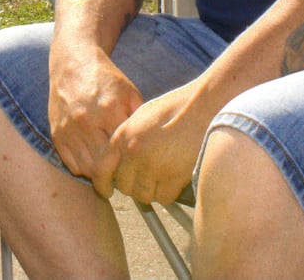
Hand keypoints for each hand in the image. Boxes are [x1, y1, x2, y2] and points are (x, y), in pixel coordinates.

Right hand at [47, 45, 143, 197]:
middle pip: (104, 166)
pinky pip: (71, 164)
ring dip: (100, 174)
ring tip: (110, 170)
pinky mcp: (57, 134)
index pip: (123, 153)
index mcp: (109, 111)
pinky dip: (83, 167)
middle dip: (116, 175)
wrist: (73, 64)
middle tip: (124, 177)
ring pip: (87, 169)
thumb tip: (150, 147)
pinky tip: (94, 160)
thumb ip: (139, 120)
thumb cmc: (106, 80)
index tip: (137, 169)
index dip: (131, 165)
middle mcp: (86, 122)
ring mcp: (69, 130)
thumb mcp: (130, 93)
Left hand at [108, 83, 214, 204]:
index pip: (102, 170)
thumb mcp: (141, 117)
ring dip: (151, 191)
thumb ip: (127, 138)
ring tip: (161, 179)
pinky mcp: (173, 176)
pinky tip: (173, 181)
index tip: (107, 190)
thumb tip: (122, 160)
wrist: (202, 106)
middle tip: (145, 179)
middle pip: (124, 187)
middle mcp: (134, 153)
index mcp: (122, 136)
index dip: (103, 184)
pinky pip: (164, 197)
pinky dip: (168, 193)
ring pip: (144, 196)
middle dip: (133, 186)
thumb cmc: (174, 108)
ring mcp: (153, 166)